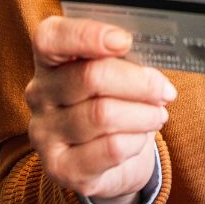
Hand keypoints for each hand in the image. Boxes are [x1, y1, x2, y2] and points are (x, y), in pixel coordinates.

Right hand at [25, 16, 176, 203]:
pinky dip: (136, 141)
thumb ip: (126, 62)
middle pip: (90, 77)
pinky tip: (140, 139)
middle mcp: (39, 94)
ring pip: (103, 115)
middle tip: (165, 91)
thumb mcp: (120, 77)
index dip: (86, 35)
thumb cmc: (116, 107)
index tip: (124, 40)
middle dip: (139, 83)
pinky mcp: (61, 168)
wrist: (109, 164)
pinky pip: (110, 148)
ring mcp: (45, 133)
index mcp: (50, 61)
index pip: (51, 38)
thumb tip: (153, 63)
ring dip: (143, 115)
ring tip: (157, 115)